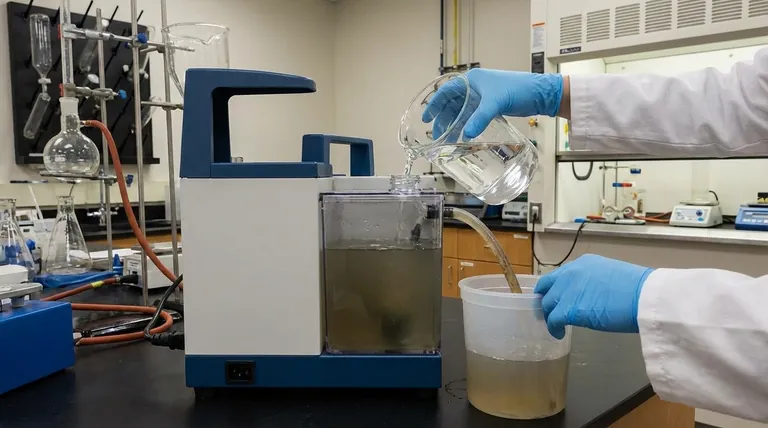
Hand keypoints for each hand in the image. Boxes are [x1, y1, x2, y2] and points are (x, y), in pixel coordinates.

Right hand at [422, 69, 564, 139]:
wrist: (540, 94)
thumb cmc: (519, 89)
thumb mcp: (496, 103)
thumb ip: (480, 118)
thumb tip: (467, 134)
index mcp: (472, 80)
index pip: (446, 91)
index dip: (435, 104)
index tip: (426, 118)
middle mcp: (476, 87)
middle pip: (452, 103)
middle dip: (444, 119)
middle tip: (437, 134)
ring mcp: (483, 97)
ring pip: (462, 111)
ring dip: (455, 124)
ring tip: (449, 139)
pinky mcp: (491, 106)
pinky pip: (473, 116)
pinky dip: (467, 125)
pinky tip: (464, 136)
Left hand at [534, 255, 653, 339]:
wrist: (643, 297)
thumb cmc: (636, 289)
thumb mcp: (609, 276)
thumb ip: (593, 283)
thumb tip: (588, 295)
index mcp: (583, 263)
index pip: (559, 275)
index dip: (555, 288)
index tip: (556, 298)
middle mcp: (570, 273)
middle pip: (548, 287)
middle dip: (547, 301)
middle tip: (551, 312)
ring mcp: (566, 290)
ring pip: (547, 304)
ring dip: (550, 316)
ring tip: (556, 326)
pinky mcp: (567, 309)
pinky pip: (553, 320)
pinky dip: (553, 329)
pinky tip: (559, 334)